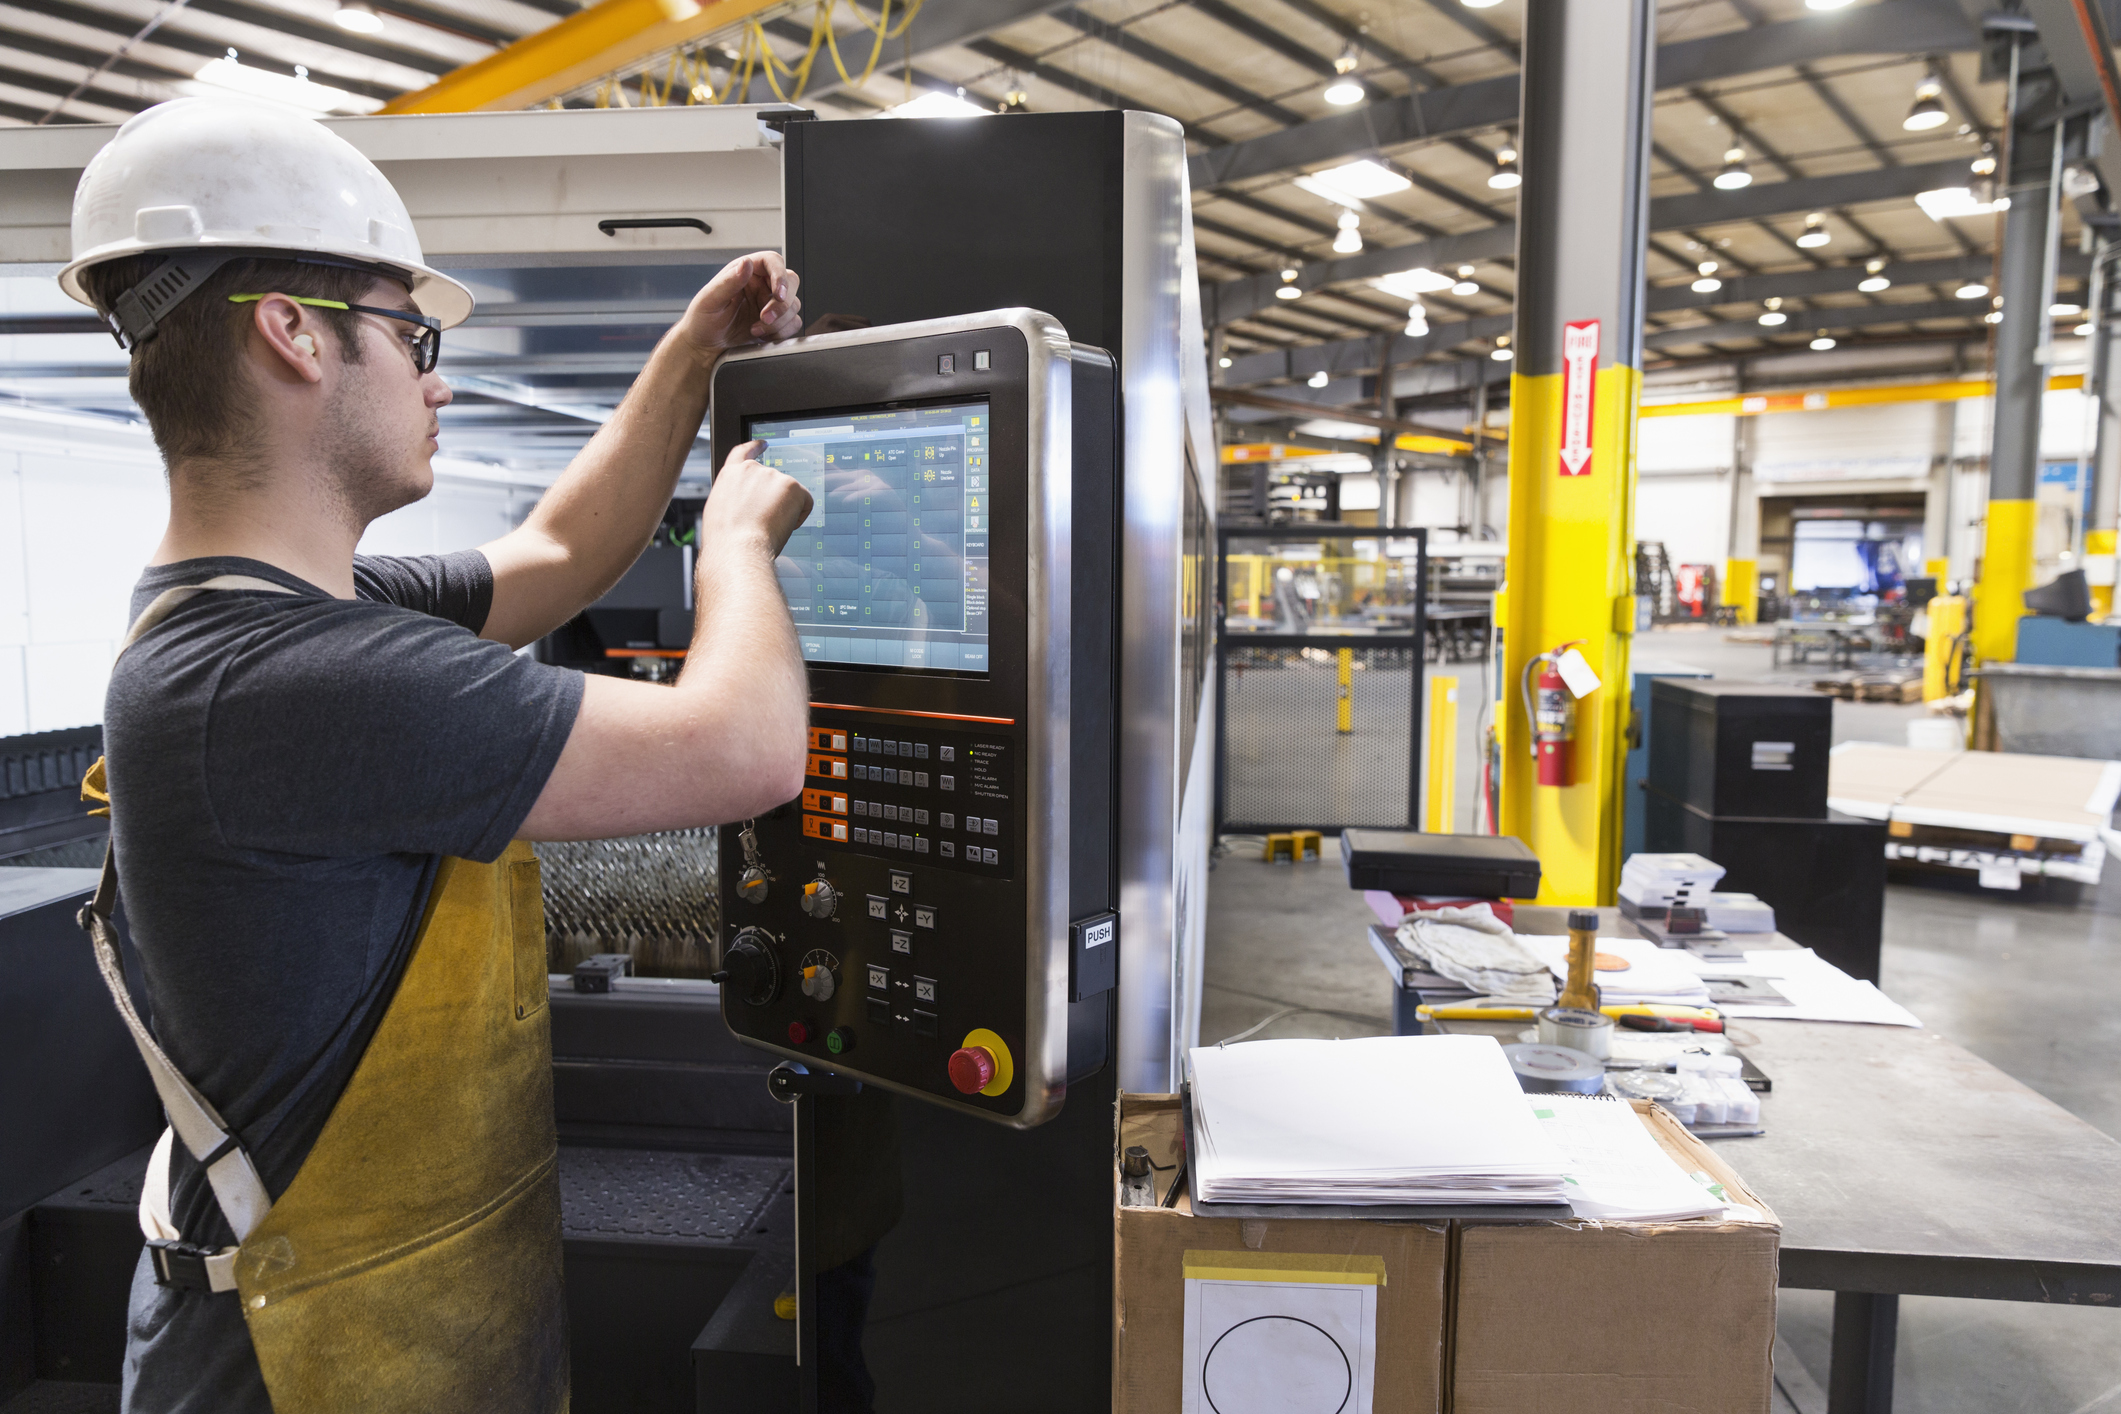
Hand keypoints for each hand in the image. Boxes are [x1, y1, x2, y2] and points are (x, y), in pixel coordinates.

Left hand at [678, 253, 802, 359]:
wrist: (704, 347)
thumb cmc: (701, 321)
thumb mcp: (710, 299)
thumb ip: (729, 281)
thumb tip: (746, 263)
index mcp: (745, 272)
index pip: (772, 261)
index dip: (780, 275)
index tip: (778, 293)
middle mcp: (760, 285)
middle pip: (790, 282)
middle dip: (781, 304)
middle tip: (765, 317)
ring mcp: (768, 304)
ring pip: (793, 305)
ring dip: (779, 321)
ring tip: (755, 329)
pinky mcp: (775, 323)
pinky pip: (792, 324)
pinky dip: (781, 332)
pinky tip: (762, 336)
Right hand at [700, 440, 812, 558]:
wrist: (738, 549)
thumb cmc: (726, 540)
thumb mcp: (719, 511)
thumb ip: (734, 498)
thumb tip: (745, 505)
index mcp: (731, 475)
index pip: (744, 452)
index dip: (755, 447)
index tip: (764, 443)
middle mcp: (752, 470)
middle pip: (773, 482)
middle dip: (775, 500)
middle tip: (764, 522)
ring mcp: (773, 476)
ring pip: (789, 495)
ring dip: (785, 510)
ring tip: (767, 527)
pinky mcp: (792, 486)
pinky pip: (806, 502)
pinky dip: (799, 516)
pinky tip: (783, 526)